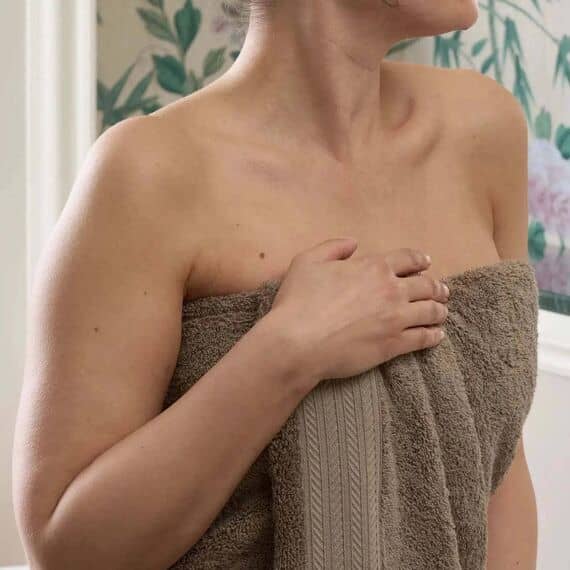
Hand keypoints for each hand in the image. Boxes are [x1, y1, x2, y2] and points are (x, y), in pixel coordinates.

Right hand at [267, 237, 449, 386]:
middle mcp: (391, 290)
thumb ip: (333, 247)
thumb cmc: (299, 300)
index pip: (407, 259)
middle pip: (425, 285)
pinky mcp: (394, 345)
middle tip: (442, 290)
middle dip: (436, 287)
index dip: (419, 260)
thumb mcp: (308, 261)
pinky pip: (423, 338)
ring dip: (439, 310)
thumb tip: (354, 243)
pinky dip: (434, 336)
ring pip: (429, 311)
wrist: (299, 341)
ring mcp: (396, 319)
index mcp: (373, 267)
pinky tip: (437, 335)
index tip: (426, 264)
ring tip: (442, 312)